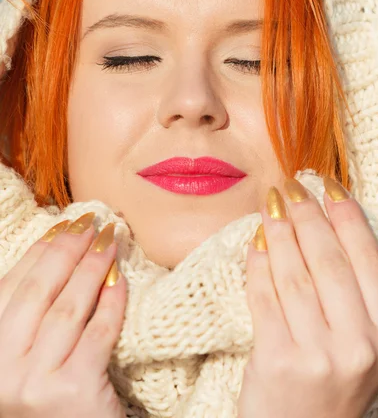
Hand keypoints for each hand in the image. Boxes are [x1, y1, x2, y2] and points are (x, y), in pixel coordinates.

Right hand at [0, 213, 126, 417]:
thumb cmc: (49, 401)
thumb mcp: (25, 359)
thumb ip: (31, 317)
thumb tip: (58, 252)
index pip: (12, 287)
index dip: (40, 250)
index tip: (64, 224)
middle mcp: (2, 369)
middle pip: (38, 291)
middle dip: (67, 249)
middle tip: (91, 222)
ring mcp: (34, 383)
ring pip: (69, 307)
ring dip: (92, 266)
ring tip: (111, 240)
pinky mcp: (73, 393)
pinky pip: (98, 332)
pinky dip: (112, 301)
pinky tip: (121, 279)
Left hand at [239, 176, 377, 417]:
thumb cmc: (332, 381)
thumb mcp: (363, 341)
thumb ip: (354, 290)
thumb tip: (323, 221)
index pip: (366, 257)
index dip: (345, 214)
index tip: (327, 184)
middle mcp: (363, 345)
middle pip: (328, 260)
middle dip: (307, 215)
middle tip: (291, 187)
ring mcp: (320, 356)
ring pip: (294, 274)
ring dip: (279, 231)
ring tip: (270, 205)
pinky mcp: (279, 362)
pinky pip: (264, 296)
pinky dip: (258, 263)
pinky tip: (256, 241)